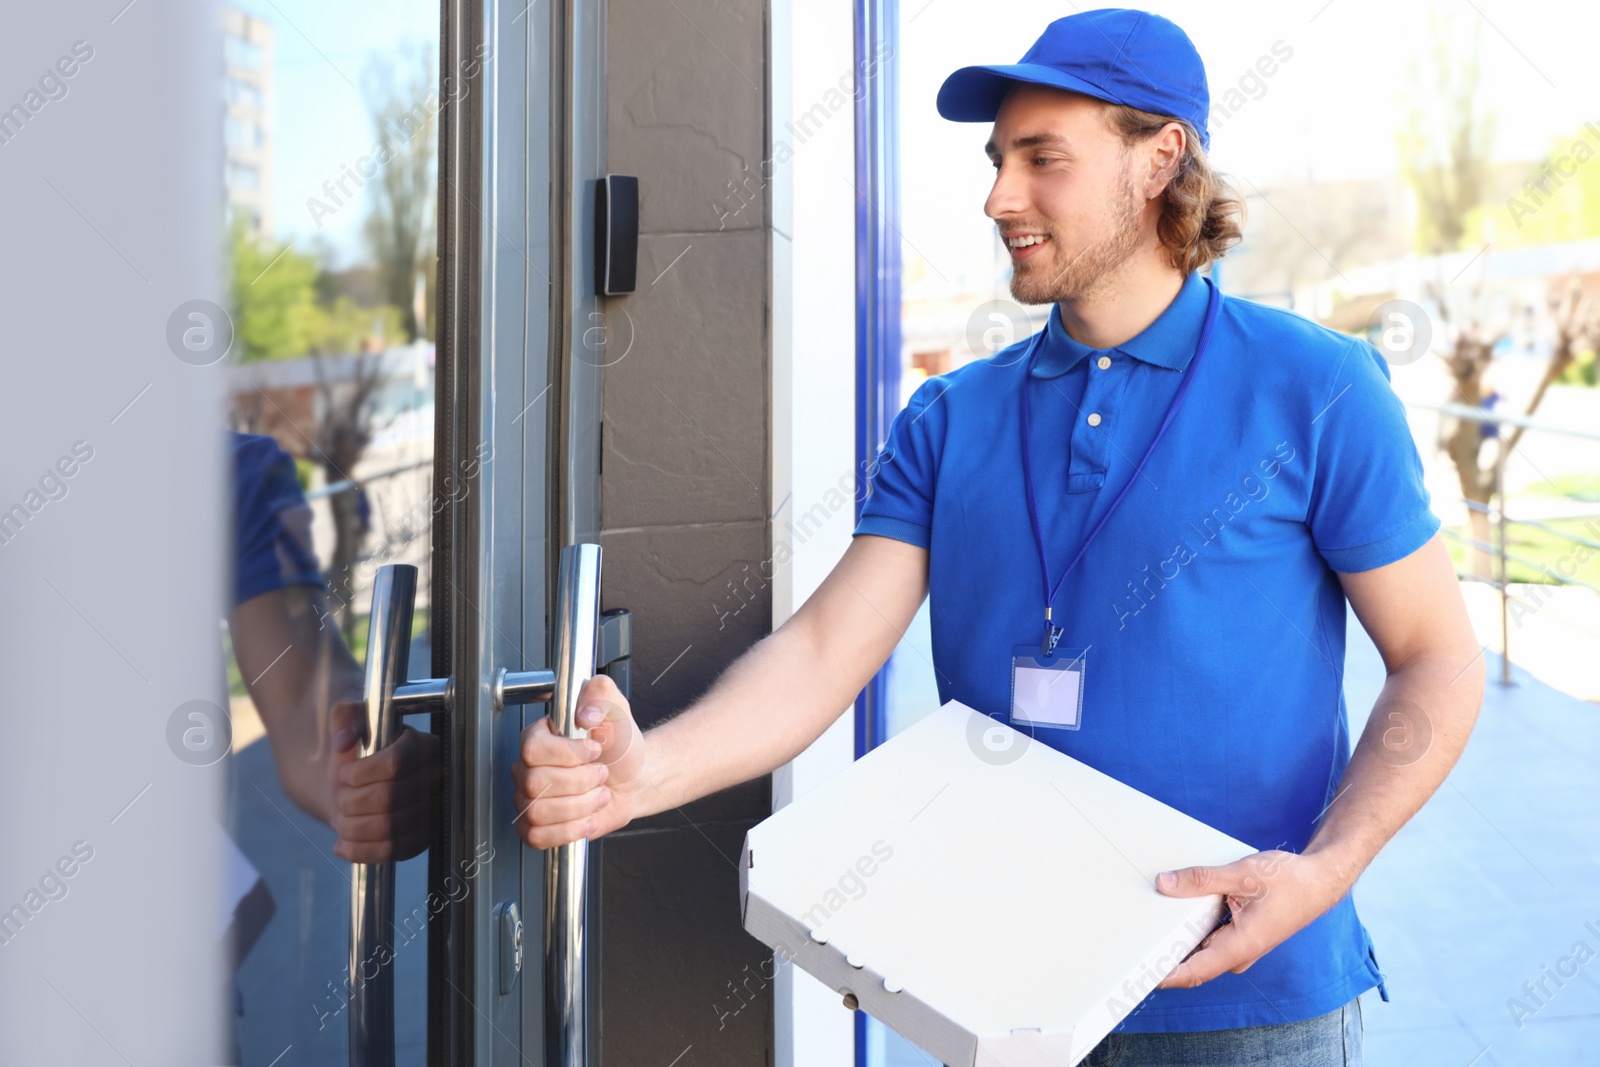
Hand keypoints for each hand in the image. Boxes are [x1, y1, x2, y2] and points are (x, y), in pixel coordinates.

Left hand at [329, 699, 440, 862]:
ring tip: (341, 820)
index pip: (395, 763)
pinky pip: (392, 852)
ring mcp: (430, 812)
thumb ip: (345, 716)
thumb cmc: (359, 752)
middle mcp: (434, 778)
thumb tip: (344, 739)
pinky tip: (343, 844)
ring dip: (352, 828)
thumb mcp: (351, 724)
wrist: (362, 784)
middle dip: (351, 803)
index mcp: (422, 745)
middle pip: (387, 799)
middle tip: (339, 800)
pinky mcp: (421, 839)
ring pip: (388, 829)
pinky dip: (360, 851)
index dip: (362, 773)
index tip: (345, 774)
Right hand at [513, 674, 645, 848]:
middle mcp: (527, 766)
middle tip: (600, 775)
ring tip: (598, 795)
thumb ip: (601, 695)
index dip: (568, 754)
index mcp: (539, 736)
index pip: (533, 749)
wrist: (632, 778)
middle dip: (581, 782)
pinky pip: (536, 836)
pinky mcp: (536, 825)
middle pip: (535, 783)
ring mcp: (528, 797)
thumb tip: (584, 711)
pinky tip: (588, 818)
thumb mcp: (618, 712)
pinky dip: (569, 830)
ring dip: (580, 807)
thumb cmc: (620, 746)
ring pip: (538, 811)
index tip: (595, 750)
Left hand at [1153, 849, 1349, 988]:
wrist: (1320, 880)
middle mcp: (1239, 953)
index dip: (1162, 976)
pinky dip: (1193, 929)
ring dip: (1178, 940)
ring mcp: (1241, 946)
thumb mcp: (1241, 874)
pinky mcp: (1241, 935)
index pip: (1193, 972)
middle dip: (1163, 956)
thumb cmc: (1289, 881)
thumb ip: (1201, 879)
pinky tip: (1178, 911)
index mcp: (1240, 946)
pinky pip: (1210, 938)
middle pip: (1193, 964)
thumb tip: (1165, 883)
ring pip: (1201, 950)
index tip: (1136, 974)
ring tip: (1148, 923)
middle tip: (1131, 943)